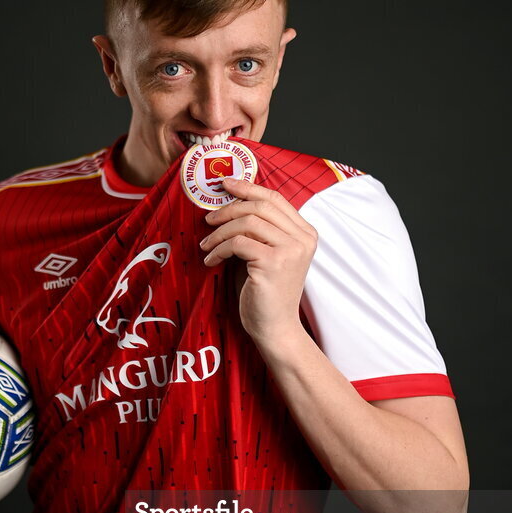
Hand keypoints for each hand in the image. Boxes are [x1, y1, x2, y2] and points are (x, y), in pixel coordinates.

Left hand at [199, 176, 317, 342]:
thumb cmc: (265, 292)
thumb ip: (259, 230)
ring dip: (219, 232)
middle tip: (208, 220)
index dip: (247, 187)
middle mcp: (302, 238)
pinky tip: (211, 261)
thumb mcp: (265, 254)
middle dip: (228, 209)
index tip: (224, 184)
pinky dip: (219, 250)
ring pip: (246, 222)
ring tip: (206, 246)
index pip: (274, 198)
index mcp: (305, 233)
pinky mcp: (273, 263)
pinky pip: (237, 243)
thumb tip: (229, 204)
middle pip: (259, 206)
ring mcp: (290, 250)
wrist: (275, 328)